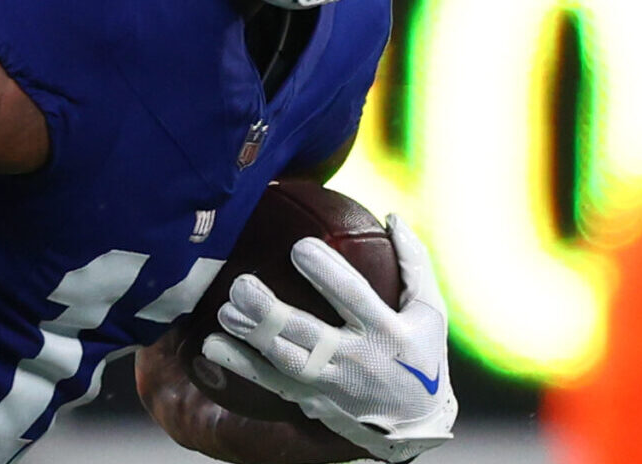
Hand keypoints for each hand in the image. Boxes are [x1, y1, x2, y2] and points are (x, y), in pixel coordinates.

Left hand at [201, 216, 456, 461]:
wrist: (415, 426)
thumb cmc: (422, 356)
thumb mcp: (430, 312)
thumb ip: (413, 264)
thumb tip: (392, 215)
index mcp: (387, 333)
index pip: (354, 298)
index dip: (327, 274)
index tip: (298, 247)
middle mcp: (356, 360)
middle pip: (309, 335)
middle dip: (272, 313)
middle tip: (241, 285)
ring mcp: (331, 385)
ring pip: (285, 362)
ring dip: (252, 338)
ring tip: (225, 311)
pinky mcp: (311, 400)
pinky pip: (271, 384)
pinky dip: (241, 366)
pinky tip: (211, 345)